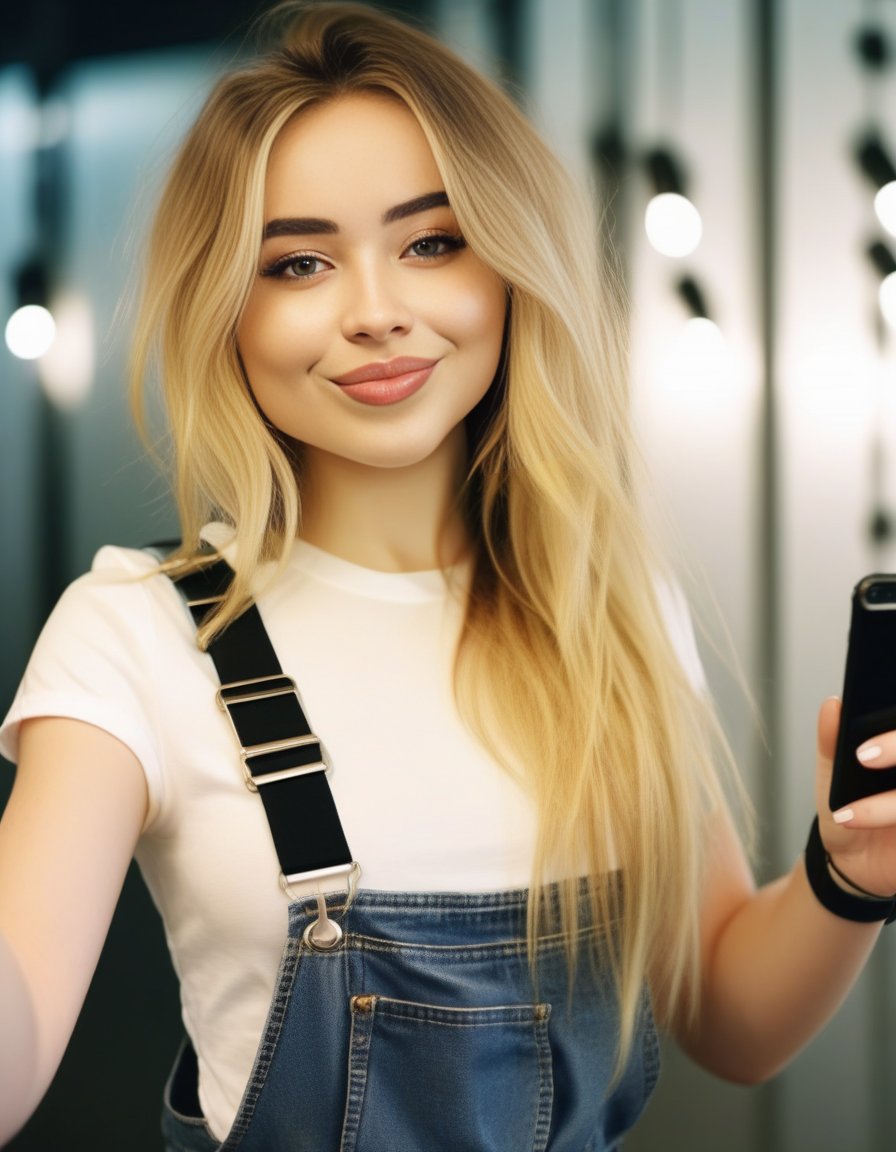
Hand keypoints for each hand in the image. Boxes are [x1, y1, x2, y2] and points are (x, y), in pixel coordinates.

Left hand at [815, 697, 895, 898]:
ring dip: (885, 806)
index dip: (894, 736)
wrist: (850, 860)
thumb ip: (832, 740)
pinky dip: (885, 818)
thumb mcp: (832, 774)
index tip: (865, 741)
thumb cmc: (847, 805)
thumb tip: (832, 705)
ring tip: (847, 815)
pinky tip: (857, 824)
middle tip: (862, 757)